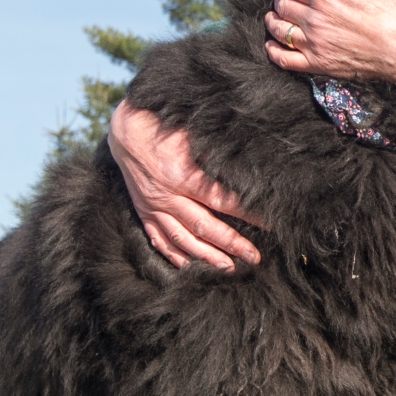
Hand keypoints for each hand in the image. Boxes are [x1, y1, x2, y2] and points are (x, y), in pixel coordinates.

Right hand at [107, 98, 260, 270]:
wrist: (125, 129)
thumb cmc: (164, 126)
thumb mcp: (192, 133)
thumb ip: (216, 150)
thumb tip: (248, 161)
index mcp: (183, 175)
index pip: (223, 200)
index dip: (248, 214)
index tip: (270, 224)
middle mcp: (168, 196)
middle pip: (205, 227)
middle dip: (232, 244)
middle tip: (254, 258)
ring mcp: (154, 207)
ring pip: (182, 239)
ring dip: (206, 257)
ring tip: (228, 268)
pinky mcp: (144, 212)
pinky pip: (159, 240)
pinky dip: (174, 256)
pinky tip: (190, 267)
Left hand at [264, 0, 395, 81]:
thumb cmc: (388, 12)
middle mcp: (313, 19)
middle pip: (281, 6)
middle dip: (281, 0)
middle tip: (288, 1)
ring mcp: (313, 44)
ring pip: (278, 30)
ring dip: (273, 21)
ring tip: (278, 18)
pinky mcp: (317, 64)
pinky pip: (283, 59)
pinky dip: (273, 51)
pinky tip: (274, 44)